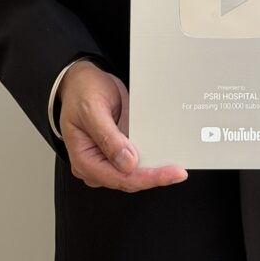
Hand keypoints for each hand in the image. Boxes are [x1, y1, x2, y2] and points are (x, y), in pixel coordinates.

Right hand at [57, 60, 187, 190]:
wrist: (81, 80)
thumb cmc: (82, 92)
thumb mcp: (92, 110)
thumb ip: (108, 137)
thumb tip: (128, 163)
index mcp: (84, 160)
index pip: (120, 178)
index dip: (148, 177)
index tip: (171, 173)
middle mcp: (94, 165)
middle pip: (129, 180)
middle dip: (154, 176)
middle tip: (179, 171)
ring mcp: (105, 159)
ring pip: (133, 173)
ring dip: (154, 169)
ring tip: (175, 166)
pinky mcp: (115, 152)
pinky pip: (134, 160)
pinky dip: (149, 159)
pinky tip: (164, 155)